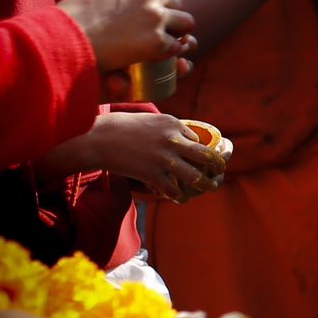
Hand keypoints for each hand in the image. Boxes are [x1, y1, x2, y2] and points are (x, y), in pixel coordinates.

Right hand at [57, 0, 196, 71]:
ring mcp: (157, 15)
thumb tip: (136, 5)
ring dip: (175, 34)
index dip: (152, 5)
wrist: (66, 37)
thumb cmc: (74, 18)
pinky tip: (153, 57)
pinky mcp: (159, 40)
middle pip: (176, 4)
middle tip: (151, 34)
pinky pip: (176, 47)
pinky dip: (168, 54)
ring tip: (156, 44)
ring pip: (185, 23)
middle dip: (168, 18)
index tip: (140, 17)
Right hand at [78, 111, 224, 201]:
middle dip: (217, 166)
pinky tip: (180, 197)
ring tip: (209, 187)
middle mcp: (173, 140)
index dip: (201, 150)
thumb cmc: (122, 128)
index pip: (197, 139)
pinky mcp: (152, 174)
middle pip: (206, 156)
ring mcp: (163, 158)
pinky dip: (180, 195)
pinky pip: (174, 190)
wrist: (97, 138)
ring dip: (206, 185)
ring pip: (196, 177)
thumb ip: (169, 129)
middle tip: (219, 171)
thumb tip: (185, 140)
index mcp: (173, 124)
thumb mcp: (151, 120)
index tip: (202, 158)